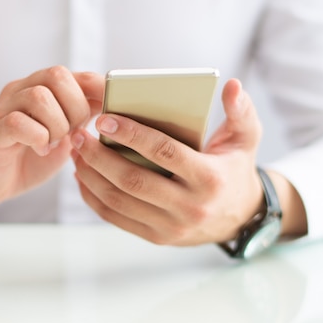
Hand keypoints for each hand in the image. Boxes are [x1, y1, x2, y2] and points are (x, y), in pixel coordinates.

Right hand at [0, 66, 103, 212]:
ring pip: (39, 98)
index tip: (109, 111)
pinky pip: (18, 122)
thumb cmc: (28, 158)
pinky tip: (39, 150)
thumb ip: (83, 118)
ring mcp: (5, 108)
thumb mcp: (64, 136)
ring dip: (56, 126)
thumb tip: (115, 107)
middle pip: (57, 75)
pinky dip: (37, 138)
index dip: (97, 90)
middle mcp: (21, 90)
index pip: (75, 73)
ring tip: (53, 144)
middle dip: (75, 108)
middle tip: (71, 134)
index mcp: (41, 88)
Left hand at [70, 79, 264, 244]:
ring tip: (76, 153)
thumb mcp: (246, 139)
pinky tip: (83, 177)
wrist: (240, 218)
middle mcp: (189, 206)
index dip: (131, 135)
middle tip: (78, 135)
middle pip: (133, 180)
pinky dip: (94, 198)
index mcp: (210, 178)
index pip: (164, 152)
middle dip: (99, 157)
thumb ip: (240, 112)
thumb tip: (232, 85)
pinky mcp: (157, 238)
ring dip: (91, 176)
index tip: (104, 119)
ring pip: (119, 202)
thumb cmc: (235, 169)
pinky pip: (117, 218)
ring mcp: (171, 227)